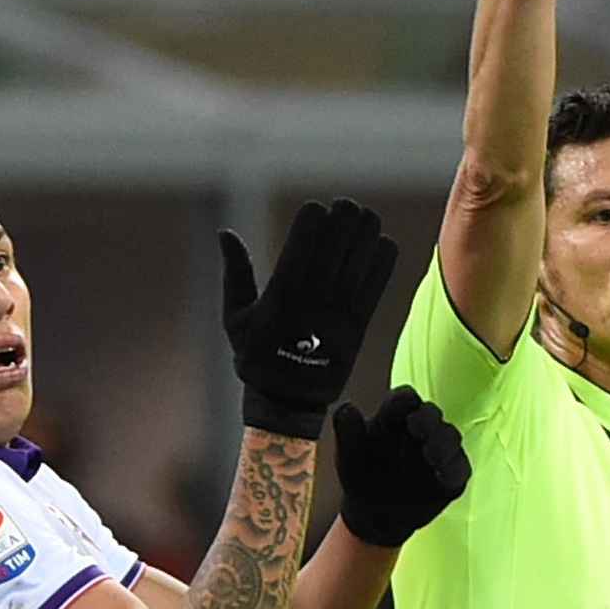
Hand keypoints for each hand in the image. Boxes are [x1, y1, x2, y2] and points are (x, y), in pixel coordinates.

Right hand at [221, 199, 401, 439]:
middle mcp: (314, 298)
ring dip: (367, 232)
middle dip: (345, 216)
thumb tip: (225, 233)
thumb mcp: (235, 316)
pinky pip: (378, 284)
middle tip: (346, 207)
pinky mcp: (360, 325)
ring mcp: (340, 311)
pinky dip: (383, 260)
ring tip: (365, 219)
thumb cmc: (257, 357)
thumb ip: (235, 273)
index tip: (317, 209)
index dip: (315, 216)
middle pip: (339, 241)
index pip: (305, 238)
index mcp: (283, 292)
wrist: (289, 402)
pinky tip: (381, 243)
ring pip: (362, 257)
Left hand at [333, 387, 468, 547]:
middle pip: (430, 414)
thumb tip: (347, 407)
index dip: (404, 400)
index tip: (405, 403)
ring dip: (441, 443)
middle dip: (426, 418)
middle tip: (416, 426)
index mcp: (395, 416)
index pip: (404, 399)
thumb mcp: (349, 454)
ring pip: (449, 437)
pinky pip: (459, 469)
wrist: (374, 514)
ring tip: (429, 453)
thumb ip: (348, 430)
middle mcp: (422, 428)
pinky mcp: (452, 476)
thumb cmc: (363, 475)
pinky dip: (453, 469)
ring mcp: (440, 451)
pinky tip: (442, 475)